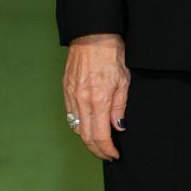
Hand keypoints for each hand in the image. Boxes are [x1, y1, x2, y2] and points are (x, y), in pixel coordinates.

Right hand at [62, 34, 129, 160]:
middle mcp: (81, 101)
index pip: (100, 135)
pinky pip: (70, 115)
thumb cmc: (112, 54)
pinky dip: (79, 125)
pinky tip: (88, 126)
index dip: (107, 149)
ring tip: (100, 143)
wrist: (93, 36)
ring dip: (87, 139)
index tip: (114, 154)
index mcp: (98, 100)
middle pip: (85, 136)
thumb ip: (120, 107)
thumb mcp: (124, 80)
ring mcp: (71, 96)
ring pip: (76, 127)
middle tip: (107, 155)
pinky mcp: (66, 90)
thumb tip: (118, 127)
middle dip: (97, 149)